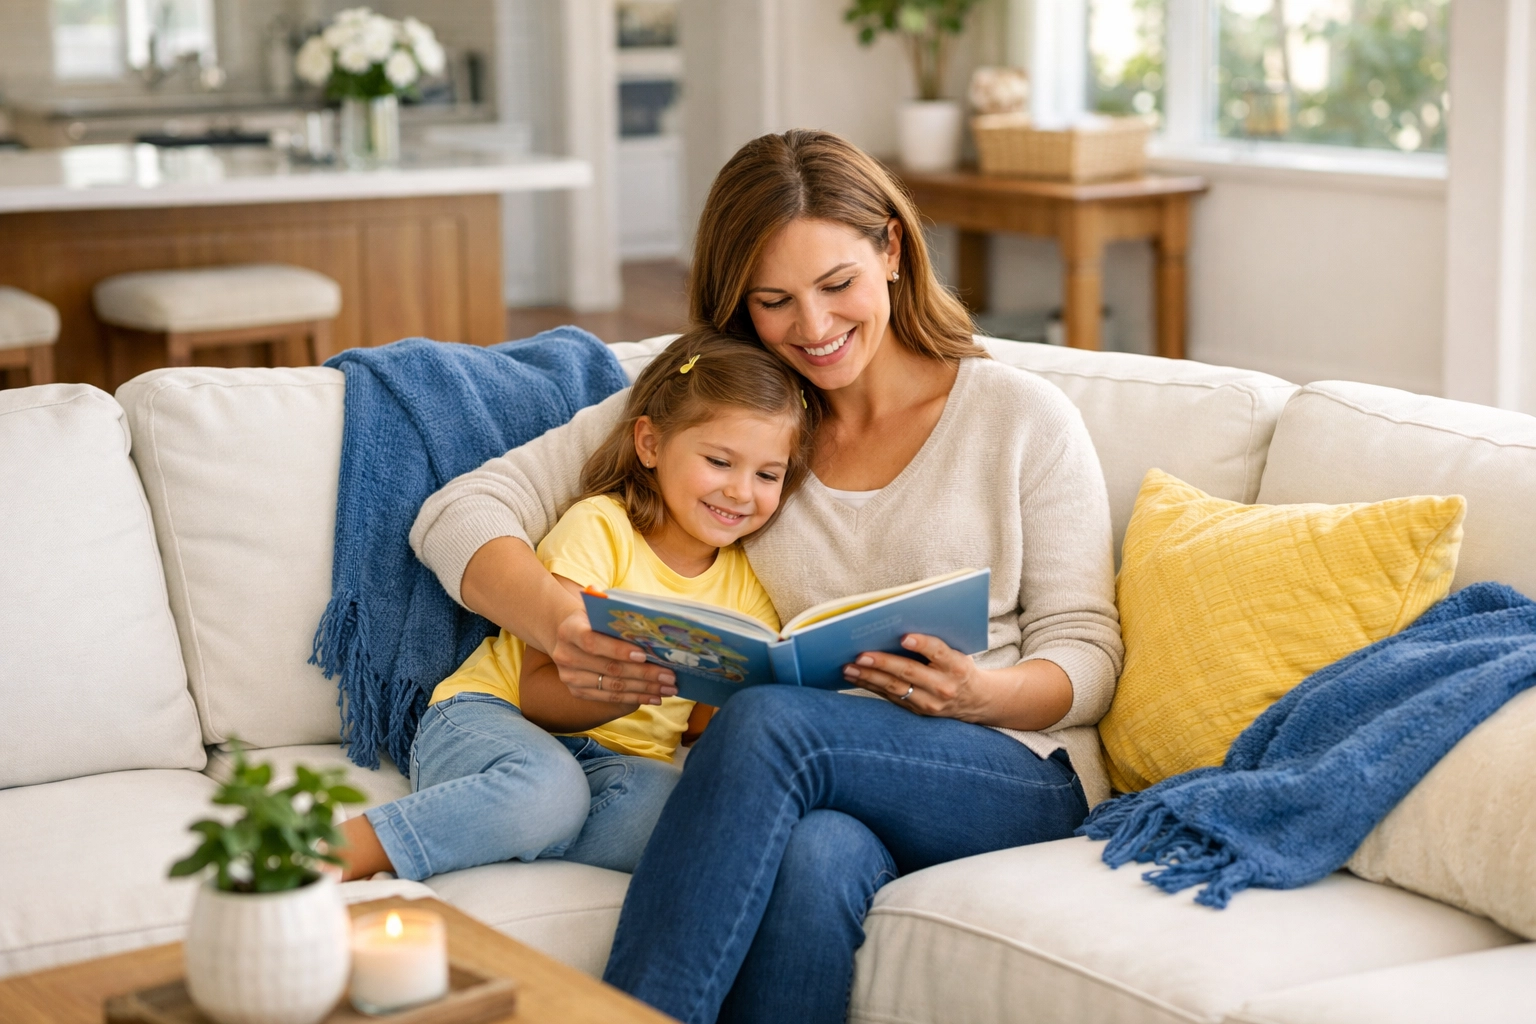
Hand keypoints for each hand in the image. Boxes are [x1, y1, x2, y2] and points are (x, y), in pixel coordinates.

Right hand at [550, 607, 677, 703]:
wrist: (571, 635)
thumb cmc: (594, 620)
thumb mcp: (600, 613)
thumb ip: (618, 619)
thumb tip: (652, 628)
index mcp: (569, 630)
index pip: (592, 642)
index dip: (618, 650)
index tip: (643, 655)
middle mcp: (565, 655)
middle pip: (609, 668)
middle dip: (643, 673)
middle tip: (669, 676)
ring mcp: (570, 677)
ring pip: (613, 686)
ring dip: (644, 689)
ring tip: (668, 688)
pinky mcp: (578, 692)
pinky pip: (610, 698)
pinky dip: (635, 698)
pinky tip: (654, 696)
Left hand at [842, 633, 993, 720]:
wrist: (975, 700)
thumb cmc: (960, 666)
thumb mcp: (959, 652)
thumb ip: (936, 642)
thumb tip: (898, 623)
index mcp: (957, 666)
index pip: (939, 652)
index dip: (923, 644)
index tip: (904, 636)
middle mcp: (944, 687)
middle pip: (910, 672)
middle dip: (883, 663)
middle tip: (861, 654)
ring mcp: (930, 703)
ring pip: (895, 688)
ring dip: (869, 676)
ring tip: (849, 667)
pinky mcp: (917, 712)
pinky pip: (890, 697)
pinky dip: (870, 685)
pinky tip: (855, 676)